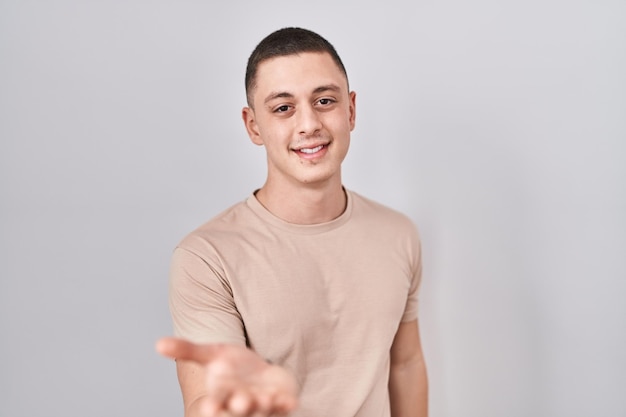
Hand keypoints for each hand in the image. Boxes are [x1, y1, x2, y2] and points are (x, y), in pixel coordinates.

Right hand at [156, 337, 298, 416]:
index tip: (210, 406)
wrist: (258, 372)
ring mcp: (262, 402)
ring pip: (261, 408)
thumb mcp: (211, 354)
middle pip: (239, 407)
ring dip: (262, 405)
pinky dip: (286, 405)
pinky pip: (284, 405)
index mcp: (221, 393)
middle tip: (240, 402)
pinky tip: (290, 402)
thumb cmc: (231, 367)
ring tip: (264, 398)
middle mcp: (241, 401)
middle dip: (240, 406)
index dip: (213, 405)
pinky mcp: (282, 400)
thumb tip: (158, 344)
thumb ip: (188, 350)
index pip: (215, 402)